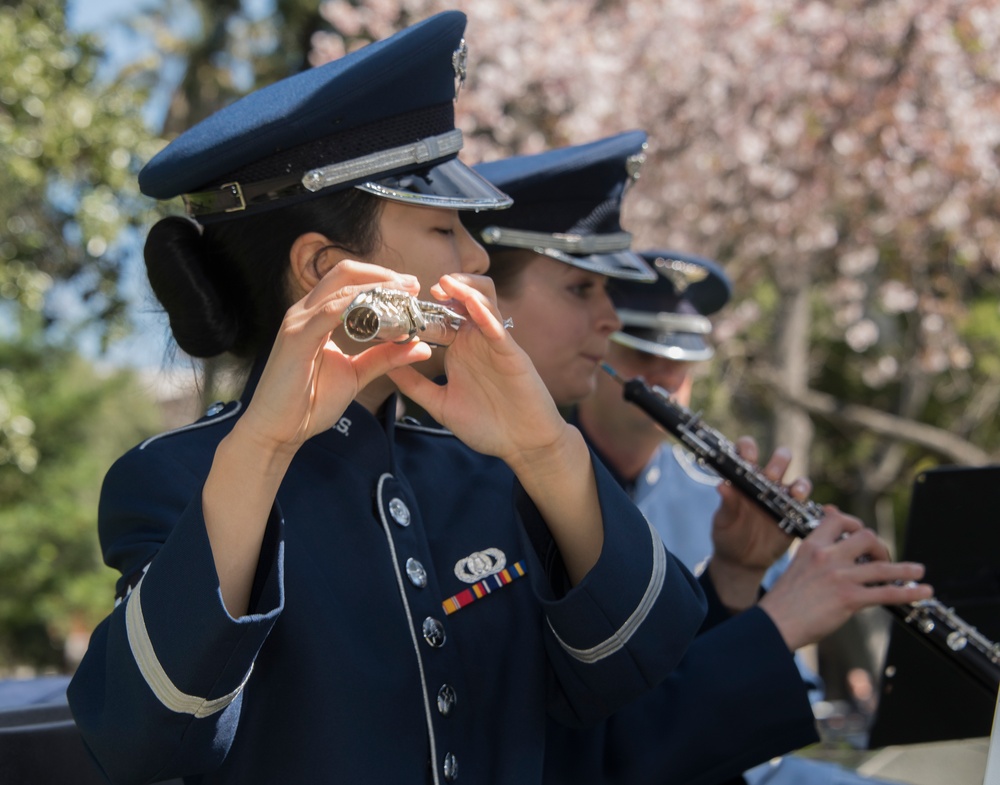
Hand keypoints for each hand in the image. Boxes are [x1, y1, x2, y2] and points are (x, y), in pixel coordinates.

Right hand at [237, 260, 433, 454]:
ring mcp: (298, 322)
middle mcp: (305, 312)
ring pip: (340, 288)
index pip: (349, 282)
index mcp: (317, 316)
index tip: (412, 288)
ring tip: (405, 294)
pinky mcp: (295, 338)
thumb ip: (384, 358)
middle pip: (345, 273)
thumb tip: (421, 347)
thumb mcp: (356, 374)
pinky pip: (329, 313)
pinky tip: (380, 310)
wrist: (279, 430)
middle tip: (412, 285)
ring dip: (376, 287)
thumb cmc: (310, 402)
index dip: (382, 279)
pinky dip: (356, 306)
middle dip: (382, 274)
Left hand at [388, 273, 569, 464]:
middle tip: (422, 287)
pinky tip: (471, 304)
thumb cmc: (487, 425)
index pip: (437, 317)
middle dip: (443, 288)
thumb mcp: (440, 404)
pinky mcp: (511, 353)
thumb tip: (384, 367)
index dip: (418, 308)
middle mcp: (476, 340)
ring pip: (484, 301)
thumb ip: (414, 385)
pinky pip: (498, 327)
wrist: (523, 443)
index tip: (396, 304)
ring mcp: (494, 344)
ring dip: (465, 289)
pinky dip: (485, 313)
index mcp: (459, 349)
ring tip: (445, 283)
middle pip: (462, 299)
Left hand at [706, 438, 801, 610]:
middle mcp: (767, 483)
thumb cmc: (729, 534)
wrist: (742, 561)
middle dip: (779, 463)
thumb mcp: (724, 521)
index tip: (748, 456)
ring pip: (799, 481)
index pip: (748, 451)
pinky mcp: (796, 514)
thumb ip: (726, 504)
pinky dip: (808, 504)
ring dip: (799, 484)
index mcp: (745, 478)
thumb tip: (721, 486)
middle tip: (771, 476)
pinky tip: (803, 507)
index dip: (749, 448)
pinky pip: (807, 505)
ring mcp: (783, 498)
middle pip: (781, 460)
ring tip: (794, 493)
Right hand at [758, 509, 932, 650]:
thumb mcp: (795, 567)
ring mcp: (839, 577)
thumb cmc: (783, 601)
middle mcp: (827, 556)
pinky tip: (923, 591)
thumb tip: (828, 548)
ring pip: (882, 566)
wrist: (774, 624)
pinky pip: (887, 593)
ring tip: (918, 571)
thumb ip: (814, 555)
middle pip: (866, 537)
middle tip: (881, 560)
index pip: (838, 520)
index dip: (854, 524)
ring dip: (904, 569)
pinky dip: (909, 592)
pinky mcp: (849, 599)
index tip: (860, 531)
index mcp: (811, 546)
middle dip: (880, 547)